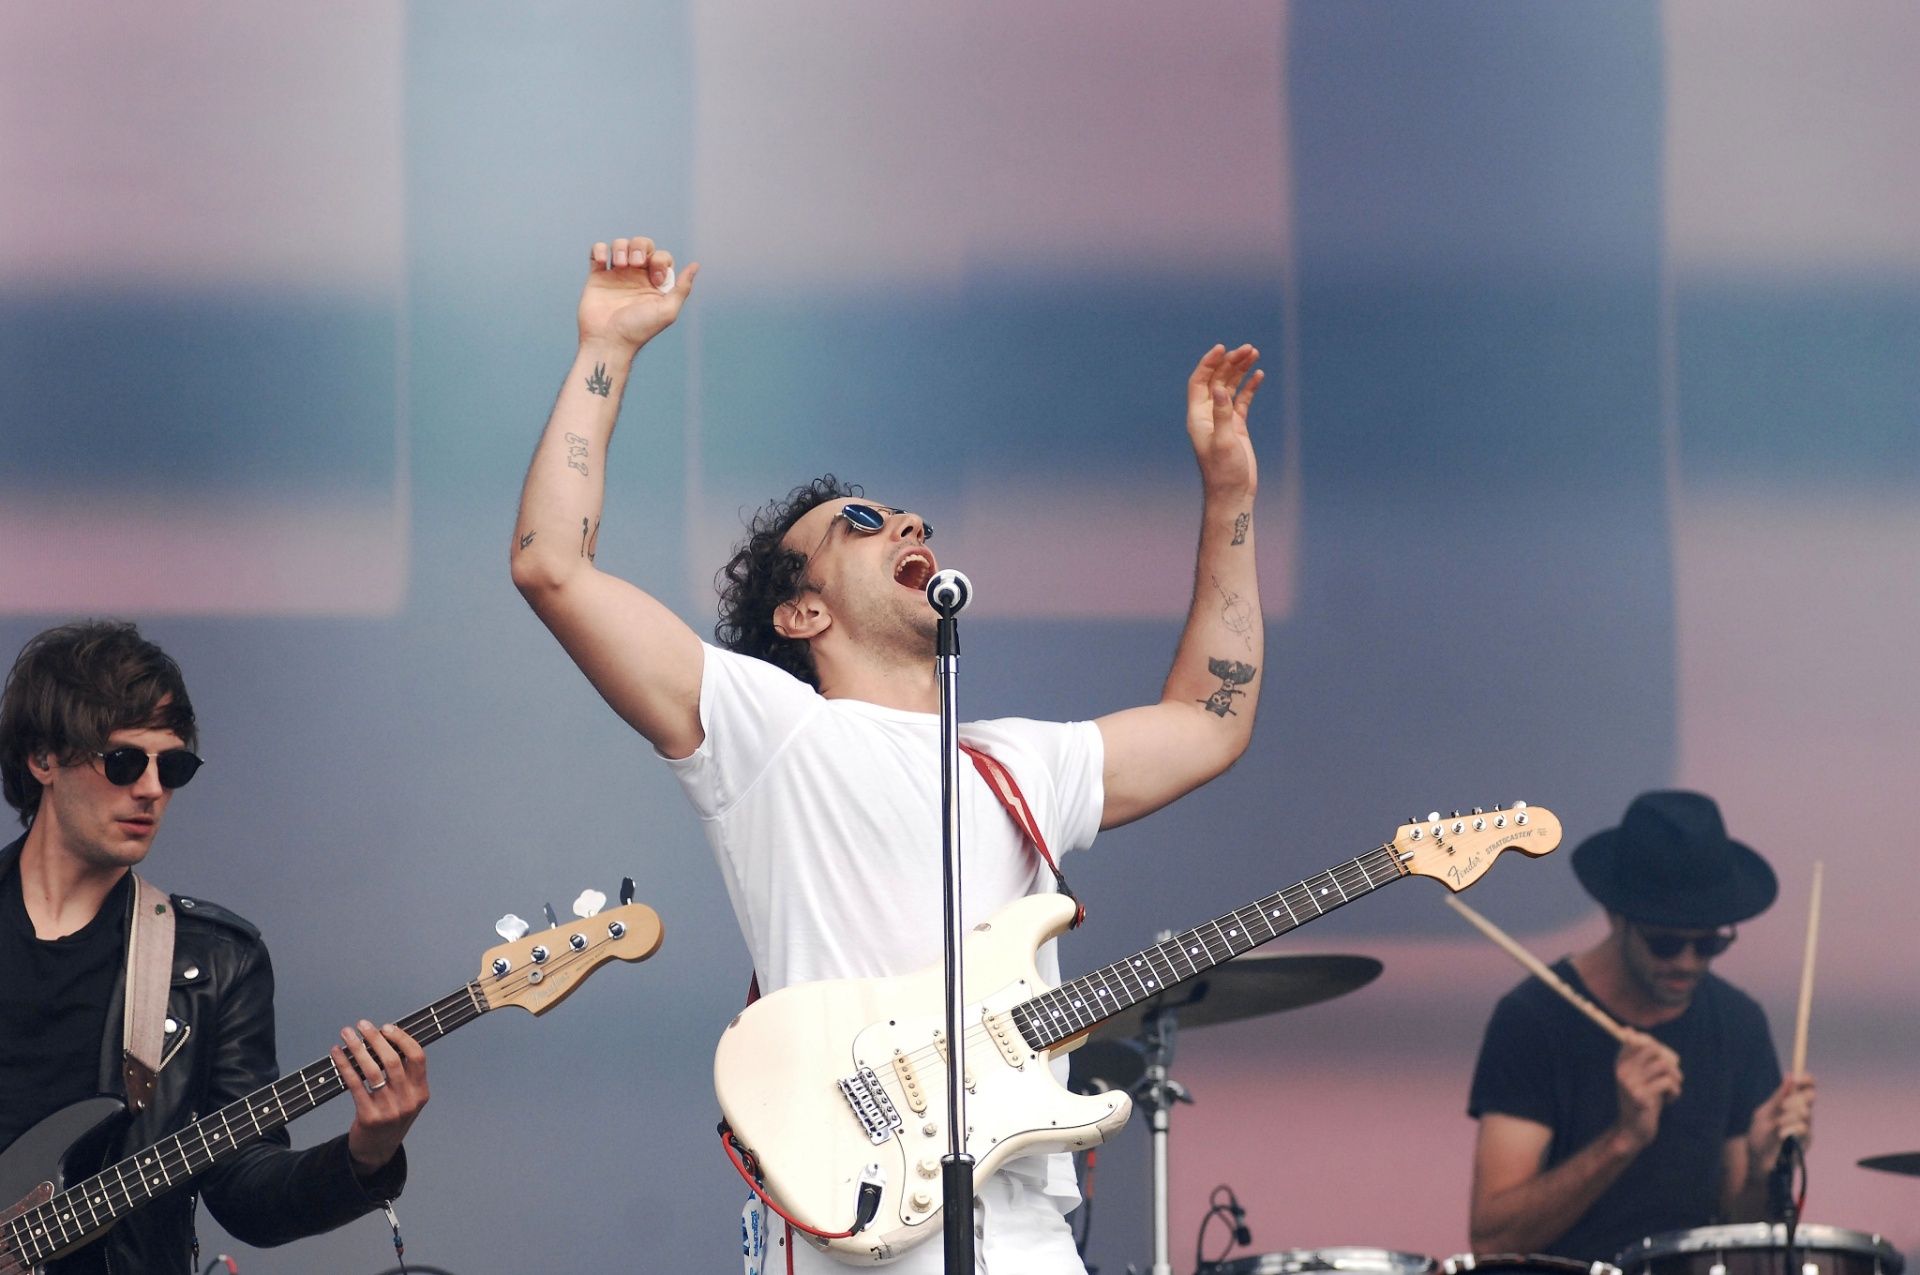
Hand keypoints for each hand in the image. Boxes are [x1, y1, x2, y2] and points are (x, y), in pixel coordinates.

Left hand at [332, 1021, 428, 1176]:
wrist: (377, 1151)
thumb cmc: (390, 1118)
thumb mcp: (406, 1099)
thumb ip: (403, 1075)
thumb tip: (384, 1039)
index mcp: (421, 1093)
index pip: (418, 1057)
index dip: (402, 1038)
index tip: (386, 1027)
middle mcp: (408, 1101)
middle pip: (393, 1061)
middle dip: (376, 1039)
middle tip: (363, 1025)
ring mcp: (389, 1110)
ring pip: (373, 1071)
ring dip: (358, 1049)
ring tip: (347, 1034)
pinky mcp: (369, 1117)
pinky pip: (355, 1085)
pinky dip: (344, 1066)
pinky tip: (336, 1054)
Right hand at [577, 236, 697, 353]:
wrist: (609, 340)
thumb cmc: (639, 330)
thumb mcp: (668, 311)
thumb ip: (682, 288)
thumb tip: (695, 265)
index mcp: (655, 283)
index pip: (662, 257)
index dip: (660, 260)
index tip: (656, 279)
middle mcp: (637, 277)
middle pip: (642, 245)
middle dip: (640, 247)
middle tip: (636, 263)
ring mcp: (616, 275)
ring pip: (621, 244)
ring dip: (621, 247)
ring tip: (620, 264)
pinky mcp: (597, 276)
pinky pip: (598, 251)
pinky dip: (601, 249)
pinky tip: (604, 261)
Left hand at [1186, 344, 1261, 499]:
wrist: (1233, 493)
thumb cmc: (1224, 472)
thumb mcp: (1223, 442)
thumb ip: (1221, 415)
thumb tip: (1220, 389)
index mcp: (1198, 416)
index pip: (1199, 381)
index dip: (1208, 363)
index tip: (1222, 348)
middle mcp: (1208, 414)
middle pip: (1217, 380)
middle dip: (1230, 362)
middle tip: (1248, 349)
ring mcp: (1223, 419)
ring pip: (1231, 387)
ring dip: (1241, 370)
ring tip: (1255, 354)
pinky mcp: (1237, 426)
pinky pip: (1242, 400)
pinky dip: (1250, 387)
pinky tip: (1259, 375)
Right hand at [1610, 1029, 1682, 1151]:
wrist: (1633, 1130)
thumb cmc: (1642, 1100)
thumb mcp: (1638, 1075)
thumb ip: (1639, 1056)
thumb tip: (1628, 1029)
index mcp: (1620, 1064)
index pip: (1637, 1039)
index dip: (1655, 1044)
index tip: (1663, 1058)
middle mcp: (1622, 1071)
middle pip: (1653, 1049)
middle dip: (1670, 1059)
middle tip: (1673, 1074)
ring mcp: (1630, 1084)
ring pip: (1663, 1065)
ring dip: (1675, 1077)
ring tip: (1673, 1088)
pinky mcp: (1641, 1097)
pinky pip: (1667, 1083)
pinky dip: (1674, 1091)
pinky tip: (1670, 1100)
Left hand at [1747, 1072, 1815, 1171]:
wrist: (1758, 1162)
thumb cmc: (1760, 1136)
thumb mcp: (1764, 1113)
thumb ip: (1777, 1097)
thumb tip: (1789, 1076)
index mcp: (1791, 1104)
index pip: (1807, 1086)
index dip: (1806, 1079)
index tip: (1797, 1078)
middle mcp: (1802, 1114)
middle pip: (1810, 1096)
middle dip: (1795, 1098)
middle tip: (1783, 1106)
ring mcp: (1806, 1127)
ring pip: (1805, 1112)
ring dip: (1788, 1116)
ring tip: (1777, 1125)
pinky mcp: (1807, 1141)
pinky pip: (1803, 1128)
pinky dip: (1789, 1129)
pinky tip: (1781, 1136)